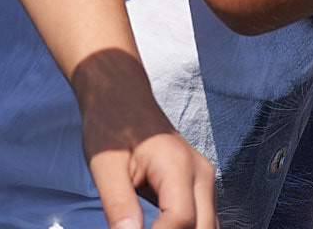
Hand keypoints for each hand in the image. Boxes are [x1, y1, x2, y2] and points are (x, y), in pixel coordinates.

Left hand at [75, 53, 216, 228]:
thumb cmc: (112, 124)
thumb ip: (118, 205)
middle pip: (204, 228)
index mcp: (178, 166)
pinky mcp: (197, 185)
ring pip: (208, 226)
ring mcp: (203, 179)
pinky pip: (201, 219)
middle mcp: (201, 174)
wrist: (122, 96)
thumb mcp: (105, 165)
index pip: (181, 220)